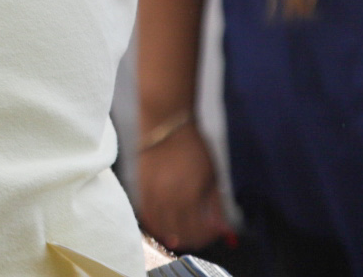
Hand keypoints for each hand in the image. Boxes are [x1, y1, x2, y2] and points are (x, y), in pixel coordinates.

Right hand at [134, 122, 234, 253]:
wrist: (165, 124)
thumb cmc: (194, 147)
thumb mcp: (212, 176)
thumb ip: (216, 205)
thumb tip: (222, 228)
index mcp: (190, 198)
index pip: (198, 232)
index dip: (208, 237)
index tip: (215, 233)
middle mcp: (168, 200)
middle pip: (178, 234)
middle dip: (192, 238)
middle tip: (200, 234)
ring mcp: (151, 194)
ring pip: (160, 228)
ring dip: (172, 234)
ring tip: (182, 232)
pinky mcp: (140, 187)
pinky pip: (145, 214)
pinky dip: (155, 223)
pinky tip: (164, 223)